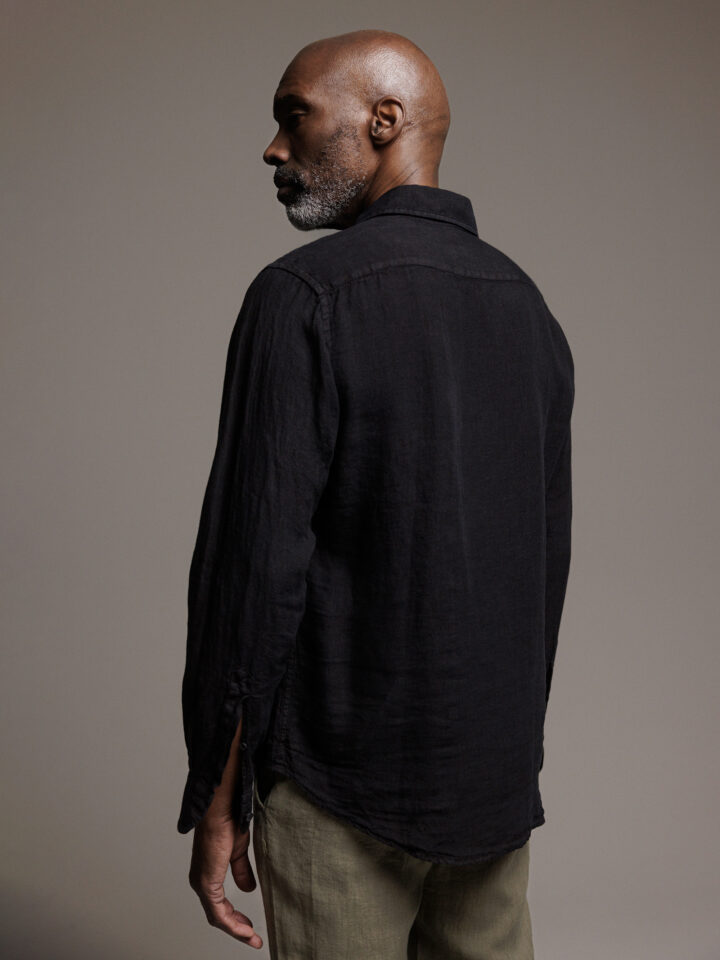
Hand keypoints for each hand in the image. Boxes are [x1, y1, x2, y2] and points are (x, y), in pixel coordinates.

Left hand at [188, 811, 262, 948]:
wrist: (221, 808)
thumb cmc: (228, 821)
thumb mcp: (238, 852)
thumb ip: (241, 871)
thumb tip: (247, 889)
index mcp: (208, 873)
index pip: (219, 905)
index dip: (235, 918)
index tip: (249, 926)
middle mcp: (201, 881)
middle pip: (217, 915)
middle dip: (236, 928)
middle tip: (252, 936)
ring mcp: (202, 883)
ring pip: (217, 917)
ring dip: (235, 930)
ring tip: (252, 937)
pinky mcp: (206, 883)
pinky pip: (218, 912)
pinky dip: (232, 924)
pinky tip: (245, 930)